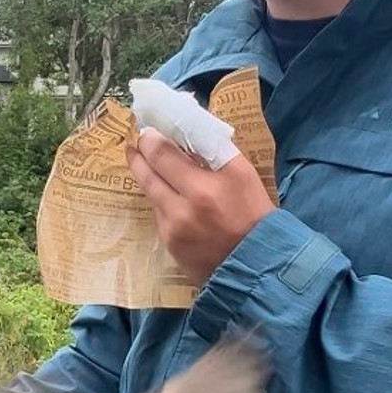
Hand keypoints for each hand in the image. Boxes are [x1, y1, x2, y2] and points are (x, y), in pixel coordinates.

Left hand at [126, 129, 274, 286]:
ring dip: (145, 175)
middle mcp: (182, 209)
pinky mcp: (169, 244)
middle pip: (148, 174)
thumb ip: (213, 150)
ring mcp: (172, 229)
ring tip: (141, 160)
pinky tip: (166, 192)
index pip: (163, 155)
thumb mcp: (242, 174)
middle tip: (135, 142)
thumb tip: (186, 130)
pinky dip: (160, 200)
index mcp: (203, 189)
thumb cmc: (253, 213)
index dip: (150, 140)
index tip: (146, 130)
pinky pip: (158, 214)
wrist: (256, 263)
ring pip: (150, 194)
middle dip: (138, 154)